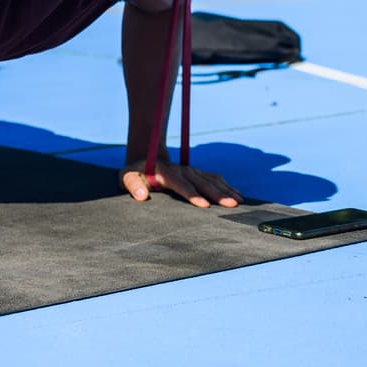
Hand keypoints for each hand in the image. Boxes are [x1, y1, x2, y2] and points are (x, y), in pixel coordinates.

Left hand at [120, 160, 242, 207]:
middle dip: (217, 194)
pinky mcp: (197, 173)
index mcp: (165, 172)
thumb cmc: (135, 174)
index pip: (181, 184)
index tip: (204, 206)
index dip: (192, 195)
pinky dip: (227, 186)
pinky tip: (239, 195)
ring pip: (211, 179)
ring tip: (239, 202)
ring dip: (226, 190)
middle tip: (231, 205)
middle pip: (201, 182)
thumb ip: (132, 185)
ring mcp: (191, 170)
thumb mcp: (126, 178)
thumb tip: (141, 196)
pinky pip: (215, 178)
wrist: (146, 159)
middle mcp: (182, 169)